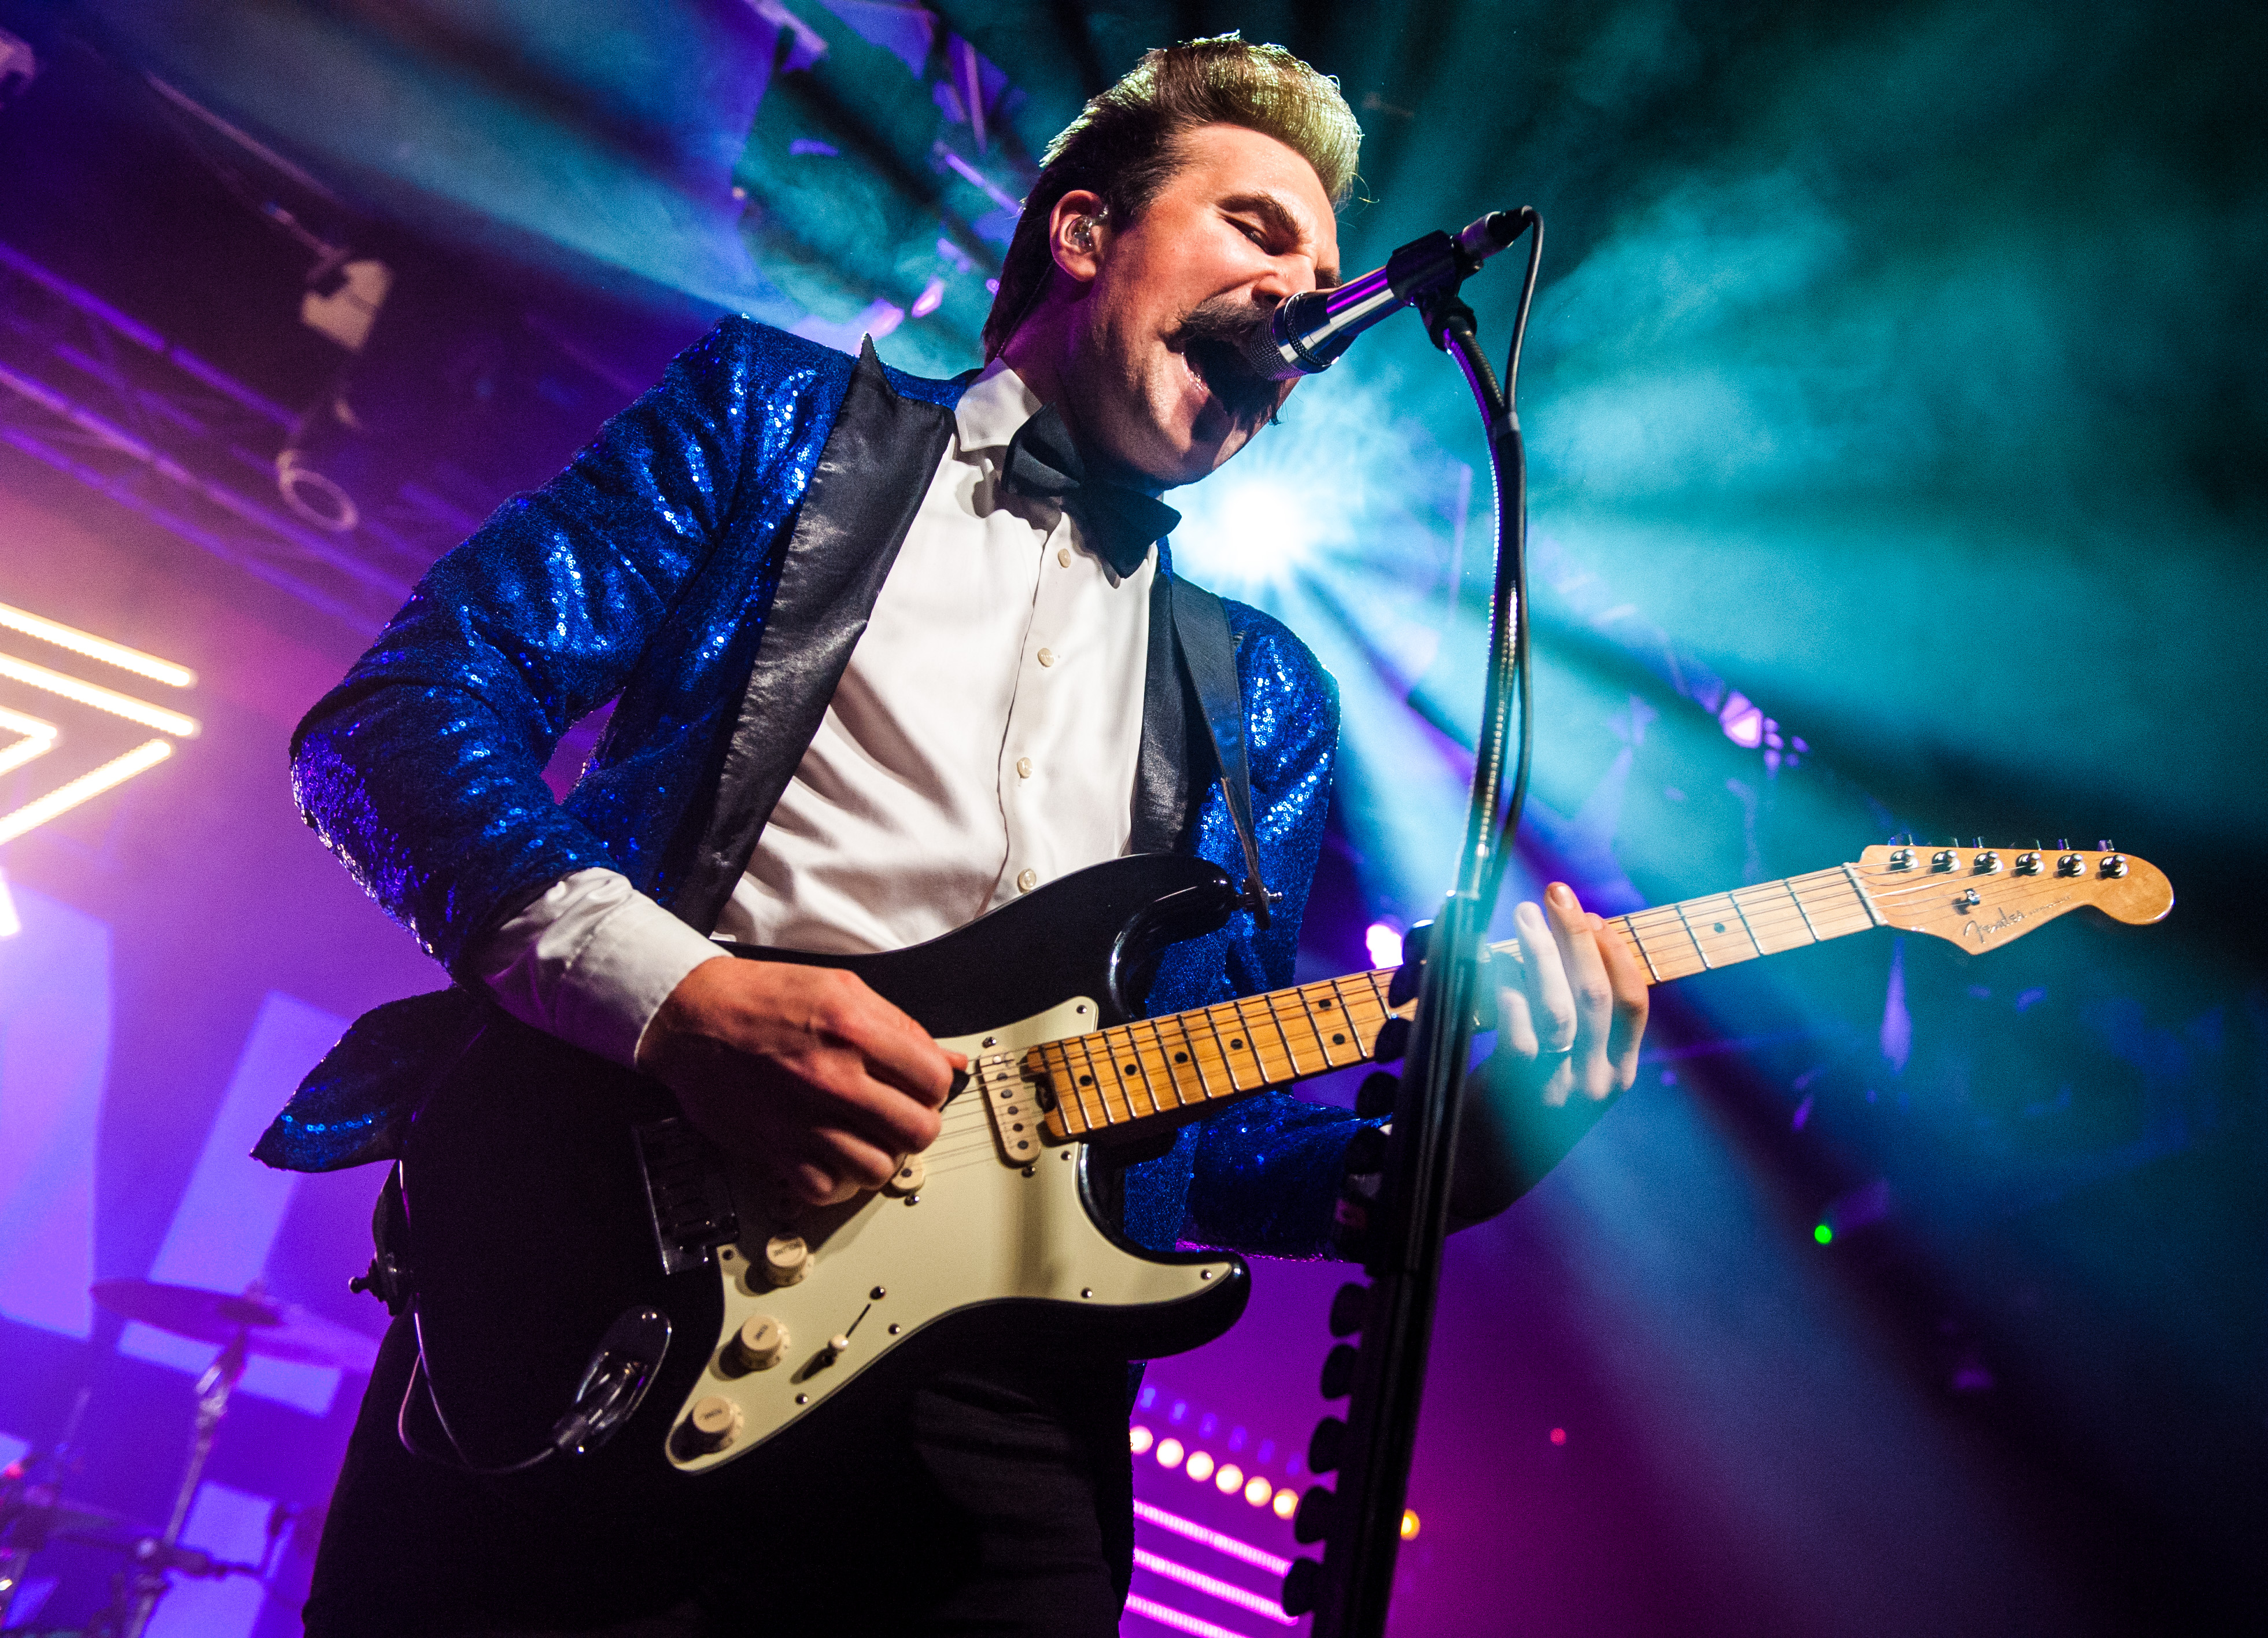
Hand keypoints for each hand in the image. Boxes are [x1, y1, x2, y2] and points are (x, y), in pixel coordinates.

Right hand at [636, 957, 963, 1207]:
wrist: (691, 1017)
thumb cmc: (762, 998)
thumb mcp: (841, 989)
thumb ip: (901, 1026)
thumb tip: (949, 1061)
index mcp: (855, 1030)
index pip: (933, 1081)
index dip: (934, 1087)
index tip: (919, 1088)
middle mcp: (834, 1078)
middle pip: (917, 1131)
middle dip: (916, 1125)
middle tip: (898, 1115)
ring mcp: (804, 1118)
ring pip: (877, 1168)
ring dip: (879, 1156)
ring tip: (867, 1138)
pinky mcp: (775, 1148)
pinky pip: (827, 1190)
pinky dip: (836, 1182)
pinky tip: (833, 1159)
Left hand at [1489, 881, 1648, 1106]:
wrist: (1481, 1176)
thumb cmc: (1521, 1107)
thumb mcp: (1566, 1070)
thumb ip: (1579, 1021)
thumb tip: (1575, 942)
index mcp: (1617, 1073)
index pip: (1634, 1004)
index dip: (1614, 953)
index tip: (1591, 915)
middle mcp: (1597, 1084)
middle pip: (1597, 995)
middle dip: (1578, 936)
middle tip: (1555, 892)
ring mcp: (1558, 1092)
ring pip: (1561, 1008)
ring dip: (1543, 951)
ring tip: (1524, 914)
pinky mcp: (1515, 1094)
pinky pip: (1519, 1030)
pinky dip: (1509, 988)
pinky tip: (1496, 962)